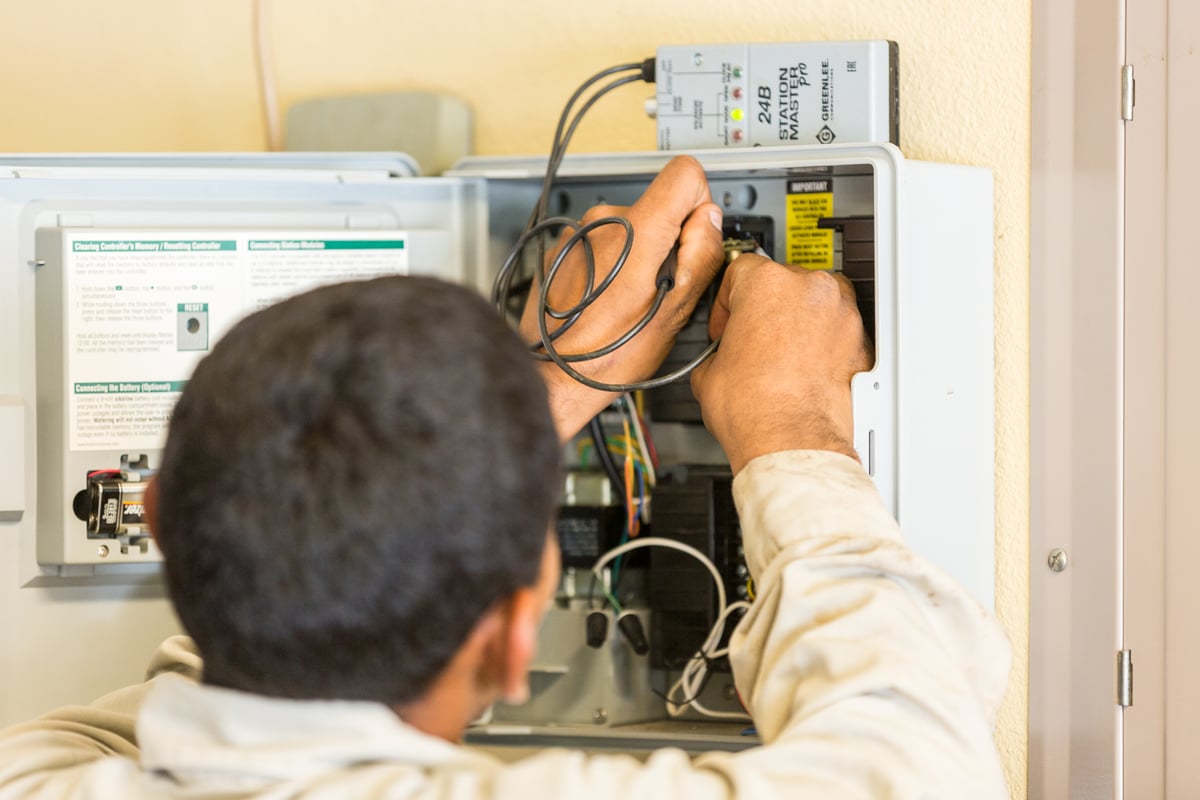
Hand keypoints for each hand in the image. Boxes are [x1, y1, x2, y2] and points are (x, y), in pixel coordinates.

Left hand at [522, 156, 725, 441]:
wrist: (552, 376)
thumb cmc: (608, 356)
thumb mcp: (673, 313)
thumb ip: (700, 256)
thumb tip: (709, 221)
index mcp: (636, 231)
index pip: (685, 174)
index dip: (698, 206)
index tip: (692, 243)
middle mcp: (603, 221)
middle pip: (657, 206)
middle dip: (668, 242)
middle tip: (659, 290)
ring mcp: (577, 233)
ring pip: (629, 228)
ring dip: (637, 256)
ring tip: (629, 301)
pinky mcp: (561, 249)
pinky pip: (601, 243)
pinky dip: (610, 265)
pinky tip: (605, 300)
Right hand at [690, 256, 872, 473]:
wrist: (791, 443)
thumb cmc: (755, 409)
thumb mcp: (709, 370)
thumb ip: (719, 345)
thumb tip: (723, 351)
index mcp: (766, 283)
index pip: (740, 269)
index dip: (727, 301)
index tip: (727, 321)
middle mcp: (809, 289)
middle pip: (782, 282)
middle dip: (765, 309)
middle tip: (751, 339)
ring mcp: (840, 313)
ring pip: (814, 302)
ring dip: (797, 321)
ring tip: (779, 355)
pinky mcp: (860, 340)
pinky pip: (836, 330)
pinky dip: (823, 342)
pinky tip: (802, 367)